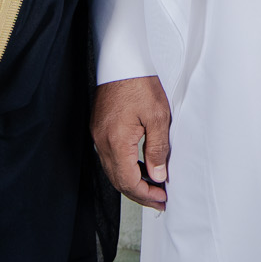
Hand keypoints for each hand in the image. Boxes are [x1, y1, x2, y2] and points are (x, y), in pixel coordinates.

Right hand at [92, 76, 170, 210]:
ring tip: (153, 186)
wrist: (121, 61)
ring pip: (113, 171)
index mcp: (117, 141)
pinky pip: (111, 158)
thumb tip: (158, 175)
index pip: (128, 182)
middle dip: (140, 194)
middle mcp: (103, 142)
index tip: (162, 199)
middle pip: (118, 181)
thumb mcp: (158, 116)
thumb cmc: (139, 84)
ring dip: (132, 182)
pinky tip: (140, 167)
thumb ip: (158, 149)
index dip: (146, 195)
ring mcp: (98, 136)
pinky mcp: (100, 129)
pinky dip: (125, 168)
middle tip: (159, 200)